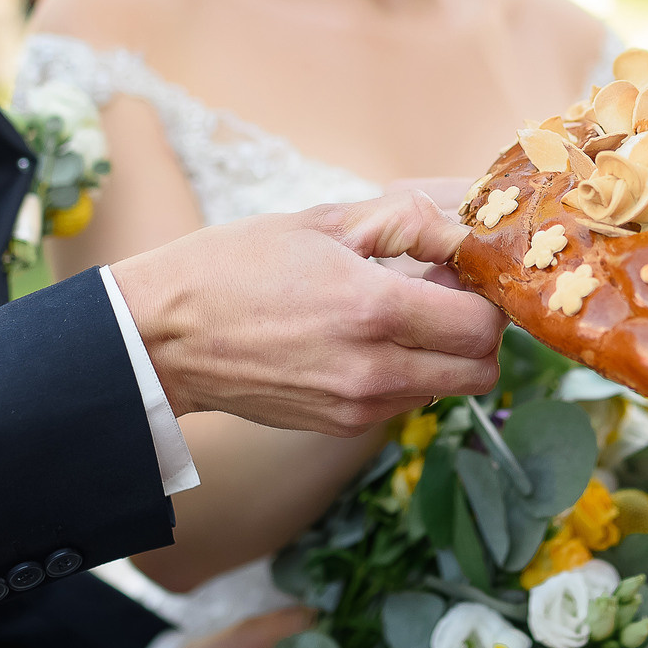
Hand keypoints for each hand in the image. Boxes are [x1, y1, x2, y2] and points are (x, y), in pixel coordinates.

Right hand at [112, 190, 504, 433]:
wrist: (162, 336)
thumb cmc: (234, 267)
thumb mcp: (321, 223)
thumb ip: (403, 223)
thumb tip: (459, 232)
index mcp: (373, 308)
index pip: (482, 325)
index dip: (485, 295)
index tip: (463, 272)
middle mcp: (373, 368)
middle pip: (481, 370)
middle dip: (478, 333)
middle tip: (446, 296)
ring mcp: (357, 404)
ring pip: (446, 389)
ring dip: (442, 355)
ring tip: (399, 314)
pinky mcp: (340, 424)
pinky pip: (403, 401)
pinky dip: (406, 373)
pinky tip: (367, 339)